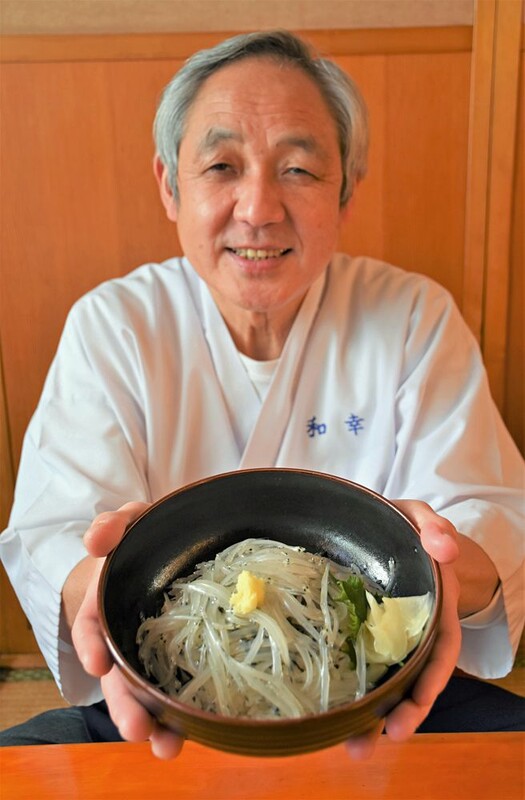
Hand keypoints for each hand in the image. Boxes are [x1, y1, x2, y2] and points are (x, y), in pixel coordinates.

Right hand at [71, 501, 184, 758]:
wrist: (170, 551)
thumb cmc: (145, 540)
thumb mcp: (128, 525)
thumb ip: (112, 525)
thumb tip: (96, 539)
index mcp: (107, 606)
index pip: (91, 628)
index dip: (93, 646)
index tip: (97, 664)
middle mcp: (125, 637)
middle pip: (119, 677)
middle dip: (126, 705)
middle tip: (137, 729)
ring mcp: (153, 654)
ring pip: (148, 694)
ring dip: (155, 722)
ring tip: (167, 747)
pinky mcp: (183, 661)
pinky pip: (180, 690)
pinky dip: (184, 714)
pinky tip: (197, 732)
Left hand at [345, 500, 460, 758]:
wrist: (376, 527)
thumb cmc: (400, 525)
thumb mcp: (418, 518)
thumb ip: (432, 527)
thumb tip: (446, 548)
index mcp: (433, 608)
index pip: (440, 650)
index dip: (431, 679)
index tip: (417, 704)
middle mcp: (413, 630)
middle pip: (415, 679)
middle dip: (403, 712)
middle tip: (382, 738)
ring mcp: (386, 637)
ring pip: (388, 682)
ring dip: (375, 716)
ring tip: (356, 746)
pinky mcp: (358, 636)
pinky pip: (360, 668)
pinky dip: (350, 693)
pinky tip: (331, 717)